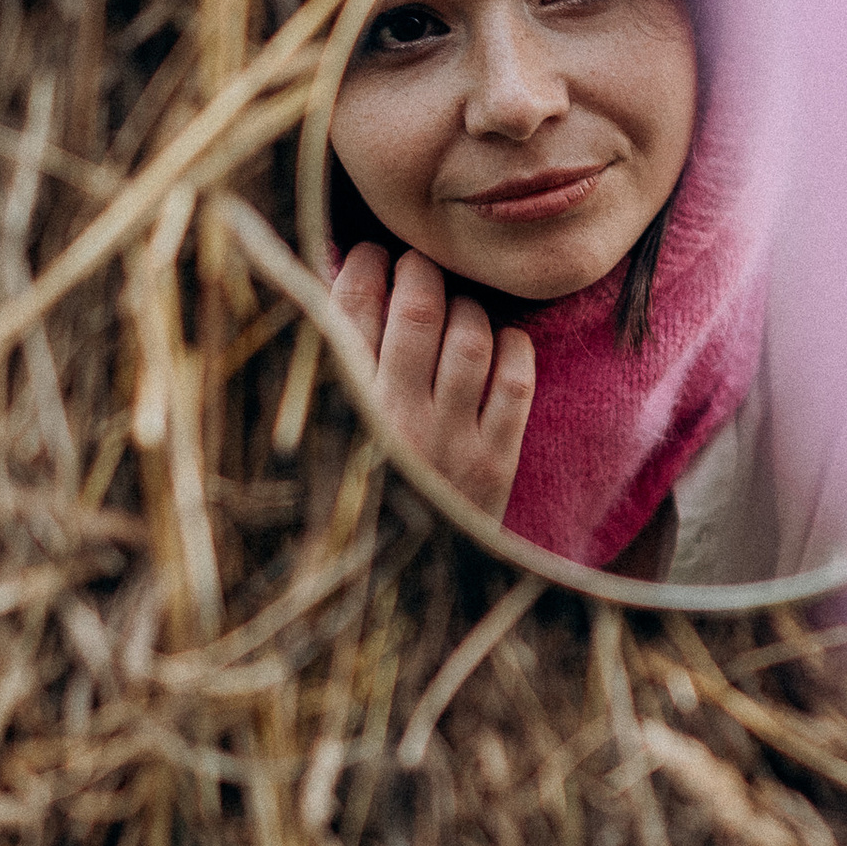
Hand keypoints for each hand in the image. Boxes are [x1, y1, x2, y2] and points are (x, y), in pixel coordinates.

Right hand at [332, 242, 534, 528]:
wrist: (403, 589)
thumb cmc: (361, 496)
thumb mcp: (330, 438)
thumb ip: (333, 369)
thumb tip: (336, 281)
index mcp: (344, 412)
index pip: (347, 314)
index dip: (361, 268)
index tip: (368, 256)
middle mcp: (396, 424)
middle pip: (417, 310)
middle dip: (418, 272)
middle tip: (415, 266)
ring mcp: (451, 443)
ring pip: (470, 338)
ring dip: (465, 308)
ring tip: (455, 308)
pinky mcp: (496, 463)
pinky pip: (516, 382)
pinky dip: (513, 348)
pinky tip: (500, 343)